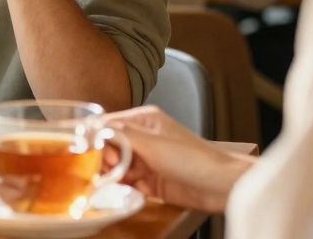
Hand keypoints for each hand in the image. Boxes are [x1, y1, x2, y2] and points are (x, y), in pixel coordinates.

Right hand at [104, 106, 250, 212]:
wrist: (219, 186)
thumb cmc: (196, 159)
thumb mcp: (153, 144)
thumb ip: (122, 135)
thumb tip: (95, 128)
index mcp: (144, 121)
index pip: (108, 123)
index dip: (97, 137)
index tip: (93, 151)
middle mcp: (142, 138)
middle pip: (109, 146)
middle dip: (103, 159)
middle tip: (108, 170)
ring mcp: (146, 160)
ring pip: (115, 166)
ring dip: (110, 175)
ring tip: (113, 182)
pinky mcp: (150, 180)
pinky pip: (126, 182)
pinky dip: (121, 187)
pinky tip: (123, 190)